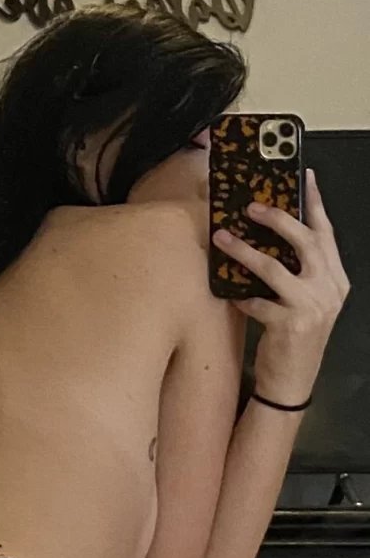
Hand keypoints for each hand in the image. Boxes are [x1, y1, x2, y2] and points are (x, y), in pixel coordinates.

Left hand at [213, 170, 349, 401]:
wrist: (292, 381)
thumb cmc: (295, 335)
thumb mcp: (307, 299)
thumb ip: (299, 269)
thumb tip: (268, 230)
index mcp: (336, 279)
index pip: (326, 233)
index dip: (315, 203)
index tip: (304, 176)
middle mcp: (330, 290)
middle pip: (305, 242)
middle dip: (277, 219)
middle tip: (251, 206)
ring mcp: (312, 308)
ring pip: (274, 268)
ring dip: (244, 250)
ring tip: (221, 238)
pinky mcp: (290, 325)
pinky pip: (257, 301)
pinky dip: (241, 295)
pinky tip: (230, 294)